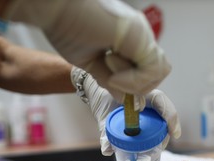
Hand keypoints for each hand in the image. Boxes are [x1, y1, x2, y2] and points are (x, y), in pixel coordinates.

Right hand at [3, 0, 170, 102]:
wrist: (55, 9)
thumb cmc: (67, 28)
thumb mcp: (91, 63)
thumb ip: (110, 80)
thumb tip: (125, 100)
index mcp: (131, 39)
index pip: (148, 70)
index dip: (135, 85)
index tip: (112, 84)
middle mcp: (141, 35)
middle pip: (158, 72)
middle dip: (137, 86)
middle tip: (112, 79)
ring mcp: (142, 33)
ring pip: (158, 72)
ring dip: (134, 82)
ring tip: (109, 68)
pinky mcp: (140, 35)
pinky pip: (151, 69)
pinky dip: (133, 79)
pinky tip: (111, 69)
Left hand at [71, 67, 180, 155]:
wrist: (97, 93)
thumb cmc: (102, 98)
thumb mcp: (103, 114)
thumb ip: (105, 132)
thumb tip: (107, 150)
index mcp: (141, 93)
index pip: (161, 101)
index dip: (170, 116)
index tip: (173, 133)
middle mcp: (148, 100)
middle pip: (165, 114)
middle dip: (167, 131)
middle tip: (160, 147)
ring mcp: (149, 109)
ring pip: (161, 122)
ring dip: (162, 136)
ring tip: (155, 150)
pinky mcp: (146, 117)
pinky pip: (155, 126)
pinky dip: (155, 137)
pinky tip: (152, 147)